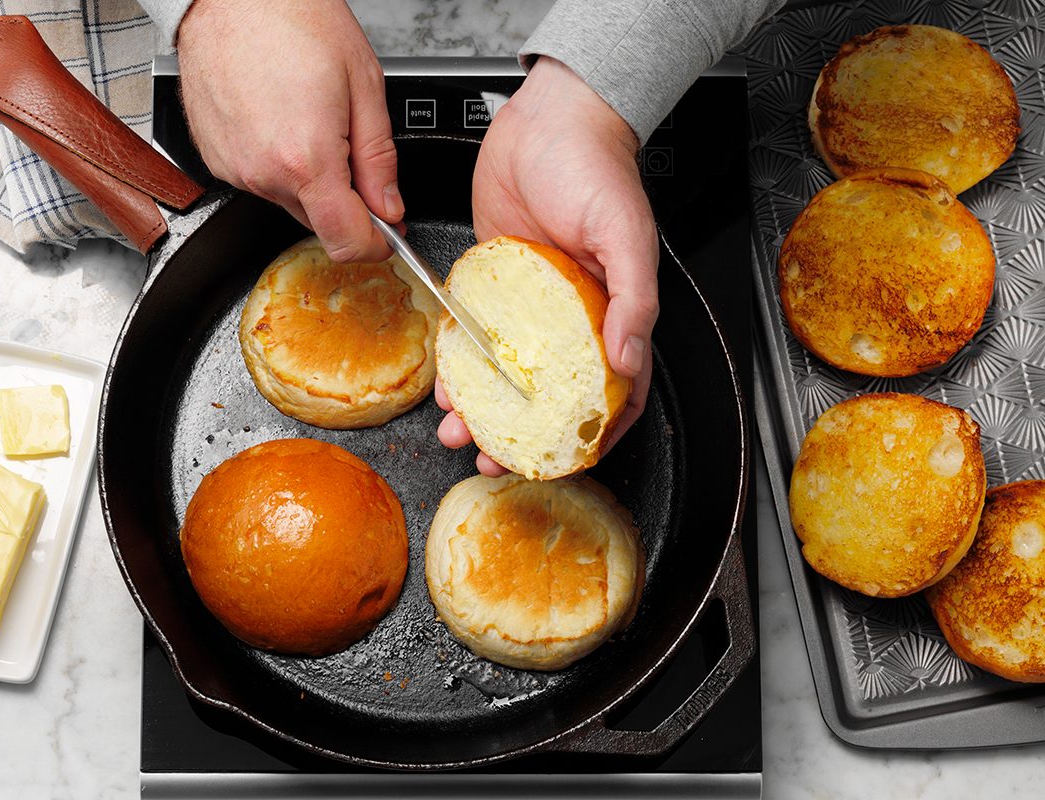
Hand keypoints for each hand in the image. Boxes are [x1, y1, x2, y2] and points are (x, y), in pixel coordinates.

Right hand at [176, 0, 401, 261]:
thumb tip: (389, 207)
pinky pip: (261, 181)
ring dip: (311, 180)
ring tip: (312, 122)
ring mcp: (235, 169)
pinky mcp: (216, 160)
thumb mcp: (364, 86)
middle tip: (355, 154)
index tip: (388, 232)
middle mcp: (264, 174)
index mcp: (306, 161)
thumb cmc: (294, 19)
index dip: (376, 244)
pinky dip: (279, 164)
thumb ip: (380, 160)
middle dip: (346, 203)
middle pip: (320, 222)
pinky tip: (283, 121)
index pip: (347, 242)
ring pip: (290, 202)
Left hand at [437, 56, 658, 475]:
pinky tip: (443, 379)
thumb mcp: (626, 236)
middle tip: (489, 457)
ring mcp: (527, 305)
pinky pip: (473, 333)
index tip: (562, 464)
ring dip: (480, 406)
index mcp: (611, 313)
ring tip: (455, 429)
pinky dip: (458, 361)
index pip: (613, 392)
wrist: (546, 118)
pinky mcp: (491, 283)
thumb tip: (627, 361)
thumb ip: (633, 300)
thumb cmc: (598, 168)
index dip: (591, 435)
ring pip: (503, 373)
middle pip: (545, 394)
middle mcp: (568, 317)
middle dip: (517, 434)